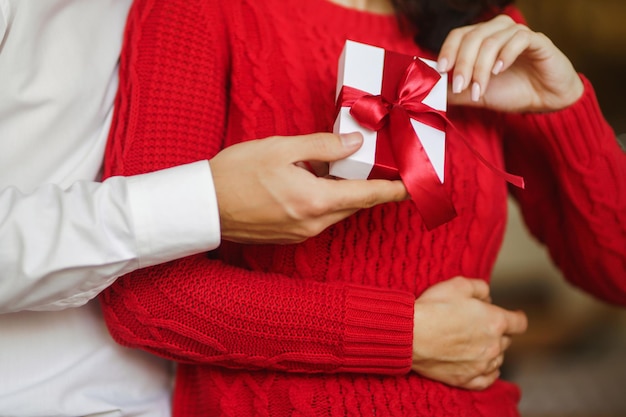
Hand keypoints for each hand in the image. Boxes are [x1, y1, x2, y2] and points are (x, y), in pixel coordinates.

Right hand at [209, 132, 407, 243]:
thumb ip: (323, 146)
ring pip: (338, 211)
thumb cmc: (236, 174)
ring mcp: (301, 233)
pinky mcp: (290, 236)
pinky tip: (316, 183)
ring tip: (347, 169)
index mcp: (315, 200)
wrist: (203, 206)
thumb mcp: (281, 148)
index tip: (415, 185)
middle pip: (355, 205)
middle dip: (372, 188)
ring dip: (347, 193)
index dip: (395, 190)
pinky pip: (321, 218)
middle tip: (382, 166)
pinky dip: (328, 201)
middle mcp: (313, 223)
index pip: (368, 196)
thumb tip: (354, 143)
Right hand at [411, 277, 527, 389]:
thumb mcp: (458, 285)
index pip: (519, 323)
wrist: (410, 333)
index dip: (517, 317)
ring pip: (498, 360)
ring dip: (492, 351)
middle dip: (498, 332)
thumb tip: (488, 297)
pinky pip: (487, 380)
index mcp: (495, 321)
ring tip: (477, 344)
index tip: (514, 316)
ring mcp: (481, 365)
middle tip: (480, 326)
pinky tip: (484, 368)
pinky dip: (488, 373)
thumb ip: (480, 288)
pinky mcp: (466, 379)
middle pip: (506, 341)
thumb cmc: (433, 307)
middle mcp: (493, 346)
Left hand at [437, 14, 583, 111]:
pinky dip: (505, 55)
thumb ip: (453, 91)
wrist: (546, 100)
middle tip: (461, 88)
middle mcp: (498, 30)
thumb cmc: (511, 92)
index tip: (441, 70)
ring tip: (479, 89)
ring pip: (491, 41)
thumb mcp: (475, 94)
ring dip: (481, 68)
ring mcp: (518, 33)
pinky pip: (519, 39)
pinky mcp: (538, 40)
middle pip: (472, 37)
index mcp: (482, 38)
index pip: (459, 34)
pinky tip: (499, 71)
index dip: (448, 49)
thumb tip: (429, 90)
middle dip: (463, 64)